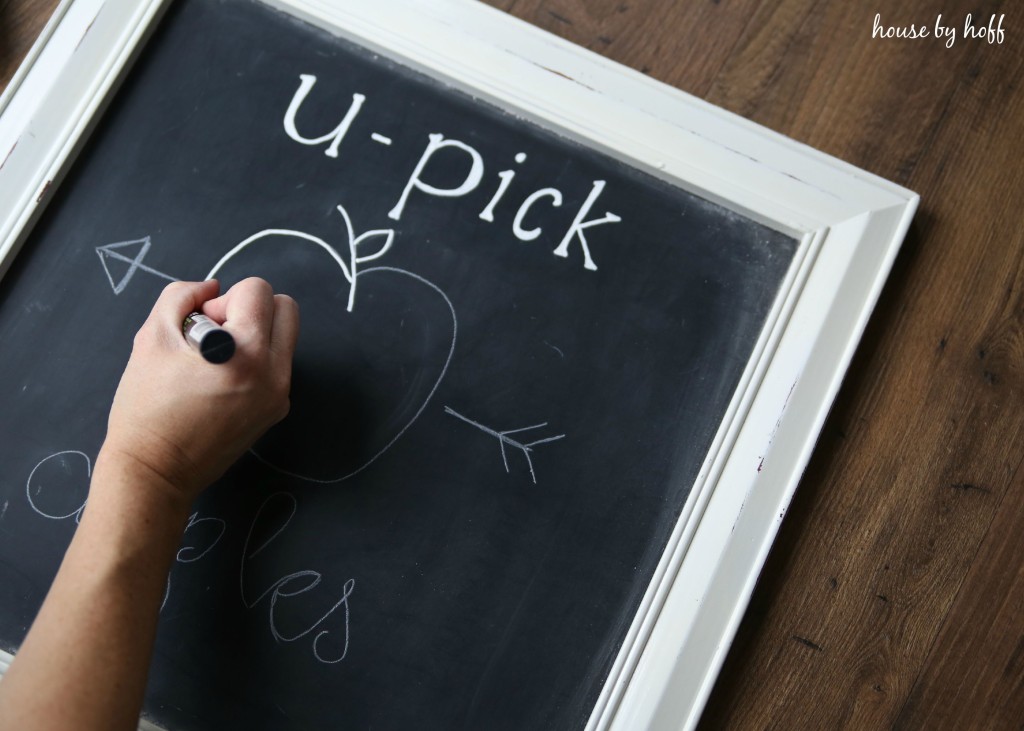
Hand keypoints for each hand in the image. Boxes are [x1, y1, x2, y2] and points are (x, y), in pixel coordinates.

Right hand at [99, 278, 298, 506]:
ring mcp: (280, 395)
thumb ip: (182, 296)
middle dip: (250, 309)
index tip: (200, 326)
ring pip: (284, 337)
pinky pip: (278, 366)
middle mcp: (274, 372)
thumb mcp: (152, 336)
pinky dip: (256, 362)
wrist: (156, 469)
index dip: (223, 299)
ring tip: (216, 359)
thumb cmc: (147, 406)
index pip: (258, 289)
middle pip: (286, 308)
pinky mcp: (277, 411)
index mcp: (245, 351)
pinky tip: (222, 382)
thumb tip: (212, 286)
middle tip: (215, 334)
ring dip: (254, 334)